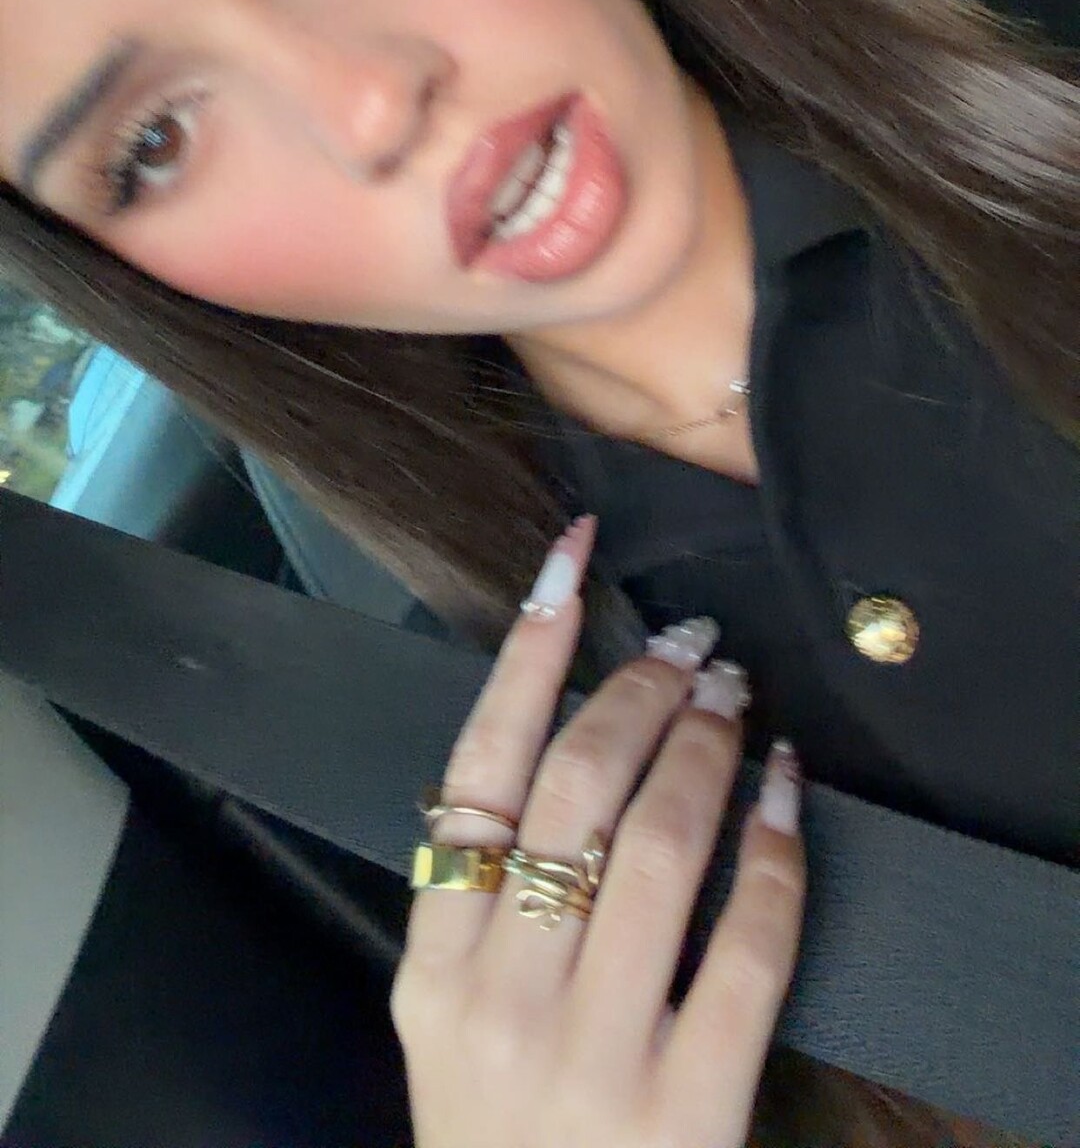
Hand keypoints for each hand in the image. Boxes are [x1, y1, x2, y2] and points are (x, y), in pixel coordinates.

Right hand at [391, 515, 806, 1147]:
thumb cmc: (500, 1139)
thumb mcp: (451, 1022)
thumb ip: (482, 899)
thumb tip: (564, 733)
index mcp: (434, 969)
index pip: (480, 769)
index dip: (530, 651)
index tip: (571, 561)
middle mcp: (501, 999)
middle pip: (577, 787)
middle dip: (642, 689)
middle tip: (691, 643)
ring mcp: (593, 1054)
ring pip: (660, 843)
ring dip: (708, 744)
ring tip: (734, 693)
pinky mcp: (689, 1105)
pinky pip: (748, 944)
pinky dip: (776, 849)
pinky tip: (788, 792)